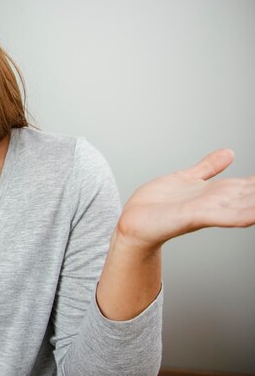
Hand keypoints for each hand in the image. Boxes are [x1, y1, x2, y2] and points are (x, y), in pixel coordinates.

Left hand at [116, 149, 254, 252]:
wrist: (133, 223)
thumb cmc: (157, 204)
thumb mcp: (187, 178)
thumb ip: (208, 168)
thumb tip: (229, 152)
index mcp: (219, 193)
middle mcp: (219, 203)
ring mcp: (208, 211)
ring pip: (246, 206)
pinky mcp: (192, 216)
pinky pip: (222, 216)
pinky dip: (241, 214)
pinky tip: (253, 212)